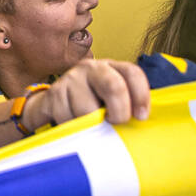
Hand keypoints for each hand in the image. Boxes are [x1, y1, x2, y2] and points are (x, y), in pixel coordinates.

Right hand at [20, 57, 149, 130]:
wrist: (53, 103)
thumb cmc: (90, 104)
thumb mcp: (110, 99)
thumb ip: (126, 105)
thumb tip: (141, 122)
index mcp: (111, 67)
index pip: (132, 73)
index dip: (141, 96)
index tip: (142, 117)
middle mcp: (91, 68)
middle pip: (114, 86)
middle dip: (119, 111)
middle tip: (115, 123)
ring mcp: (71, 78)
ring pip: (88, 110)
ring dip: (92, 125)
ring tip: (90, 124)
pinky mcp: (54, 93)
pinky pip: (69, 118)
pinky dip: (74, 128)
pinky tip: (74, 123)